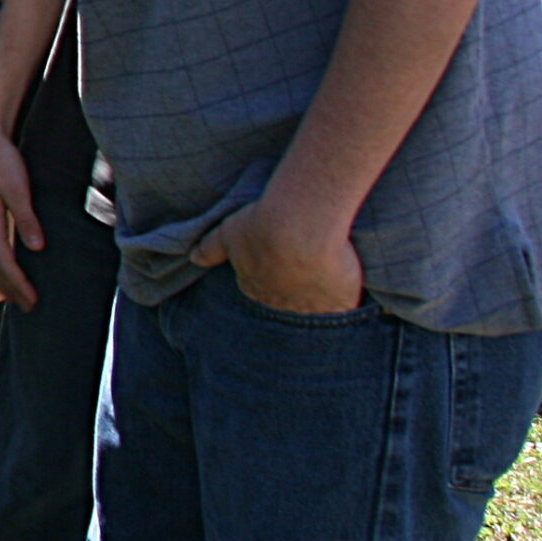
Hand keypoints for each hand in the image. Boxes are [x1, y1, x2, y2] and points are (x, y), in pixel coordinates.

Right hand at [0, 121, 42, 310]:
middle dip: (11, 290)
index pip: (4, 261)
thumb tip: (36, 247)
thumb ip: (26, 217)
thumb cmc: (3, 160)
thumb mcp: (18, 185)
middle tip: (29, 309)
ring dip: (0, 282)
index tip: (33, 300)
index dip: (18, 283)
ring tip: (15, 298)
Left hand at [188, 196, 363, 314]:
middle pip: (286, 308)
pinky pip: (344, 310)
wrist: (298, 230)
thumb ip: (210, 248)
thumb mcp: (227, 233)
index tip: (278, 269)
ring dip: (318, 305)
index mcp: (255, 289)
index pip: (259, 292)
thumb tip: (192, 258)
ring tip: (326, 290)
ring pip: (314, 313)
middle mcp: (280, 306)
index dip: (267, 281)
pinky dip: (346, 304)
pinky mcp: (340, 305)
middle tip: (303, 281)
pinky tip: (348, 295)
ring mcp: (311, 310)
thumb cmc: (260, 227)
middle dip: (291, 298)